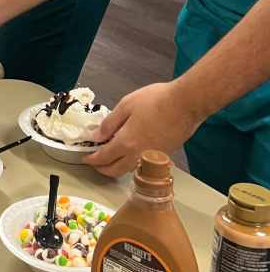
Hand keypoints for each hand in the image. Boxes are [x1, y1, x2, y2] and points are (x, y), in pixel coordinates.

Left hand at [86, 81, 203, 177]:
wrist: (186, 103)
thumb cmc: (156, 100)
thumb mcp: (126, 105)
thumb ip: (109, 123)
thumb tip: (96, 137)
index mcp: (126, 143)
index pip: (104, 158)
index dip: (92, 160)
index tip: (86, 158)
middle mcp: (138, 155)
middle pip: (116, 170)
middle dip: (103, 169)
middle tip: (96, 162)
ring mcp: (152, 157)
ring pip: (130, 169)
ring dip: (117, 167)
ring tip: (111, 157)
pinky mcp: (164, 155)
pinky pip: (142, 164)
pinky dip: (132, 162)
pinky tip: (130, 152)